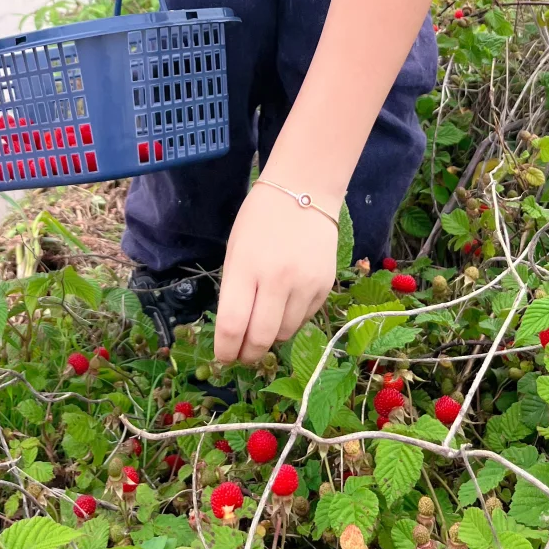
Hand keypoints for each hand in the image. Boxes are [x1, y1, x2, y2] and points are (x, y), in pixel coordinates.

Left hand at [213, 184, 337, 363]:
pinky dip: (291, 320)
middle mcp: (277, 279)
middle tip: (243, 356)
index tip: (224, 357)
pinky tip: (286, 303)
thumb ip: (234, 290)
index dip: (226, 350)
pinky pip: (305, 318)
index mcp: (246, 267)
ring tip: (264, 323)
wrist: (304, 191)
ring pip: (284, 333)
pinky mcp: (325, 286)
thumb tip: (234, 333)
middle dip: (248, 354)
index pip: (233, 325)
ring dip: (270, 337)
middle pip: (261, 338)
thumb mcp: (235, 250)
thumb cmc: (260, 219)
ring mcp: (305, 284)